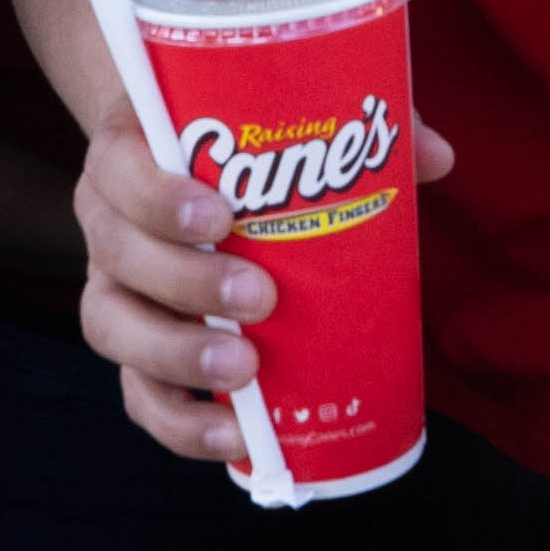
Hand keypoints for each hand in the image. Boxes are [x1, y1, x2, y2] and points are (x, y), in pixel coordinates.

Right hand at [71, 104, 453, 459]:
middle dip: (185, 283)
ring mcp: (114, 285)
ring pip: (112, 326)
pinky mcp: (134, 345)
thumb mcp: (281, 115)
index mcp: (131, 150)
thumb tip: (439, 158)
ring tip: (245, 372)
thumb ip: (353, 121)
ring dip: (176, 356)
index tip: (221, 216)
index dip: (158, 195)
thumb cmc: (238, 141)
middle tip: (261, 297)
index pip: (119, 164)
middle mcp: (110, 218)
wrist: (183, 165)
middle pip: (118, 254)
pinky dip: (179, 422)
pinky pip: (138, 392)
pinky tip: (233, 435)